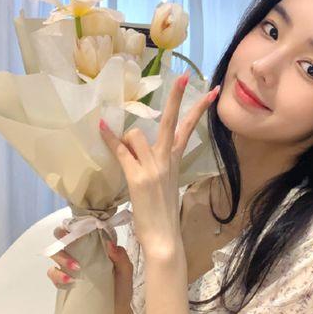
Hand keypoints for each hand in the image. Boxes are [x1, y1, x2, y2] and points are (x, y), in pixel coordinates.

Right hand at [47, 226, 133, 313]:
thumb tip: (109, 244)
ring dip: (63, 257)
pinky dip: (58, 275)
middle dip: (63, 236)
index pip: (83, 230)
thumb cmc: (121, 290)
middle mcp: (81, 254)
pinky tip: (70, 281)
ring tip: (76, 269)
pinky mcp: (64, 282)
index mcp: (96, 248)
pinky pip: (53, 273)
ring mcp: (71, 268)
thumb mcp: (126, 272)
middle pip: (64, 237)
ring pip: (56, 254)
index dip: (78, 224)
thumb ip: (120, 257)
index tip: (80, 226)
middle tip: (71, 243)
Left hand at [99, 70, 219, 257]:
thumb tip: (140, 148)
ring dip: (125, 142)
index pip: (188, 129)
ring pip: (136, 135)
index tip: (211, 91)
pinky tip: (102, 126)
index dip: (199, 108)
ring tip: (125, 159)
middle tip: (182, 76)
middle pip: (171, 122)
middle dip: (176, 97)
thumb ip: (158, 163)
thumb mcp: (166, 184)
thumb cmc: (164, 213)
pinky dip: (109, 138)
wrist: (165, 237)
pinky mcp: (137, 177)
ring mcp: (153, 167)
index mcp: (175, 161)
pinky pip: (120, 150)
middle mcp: (167, 160)